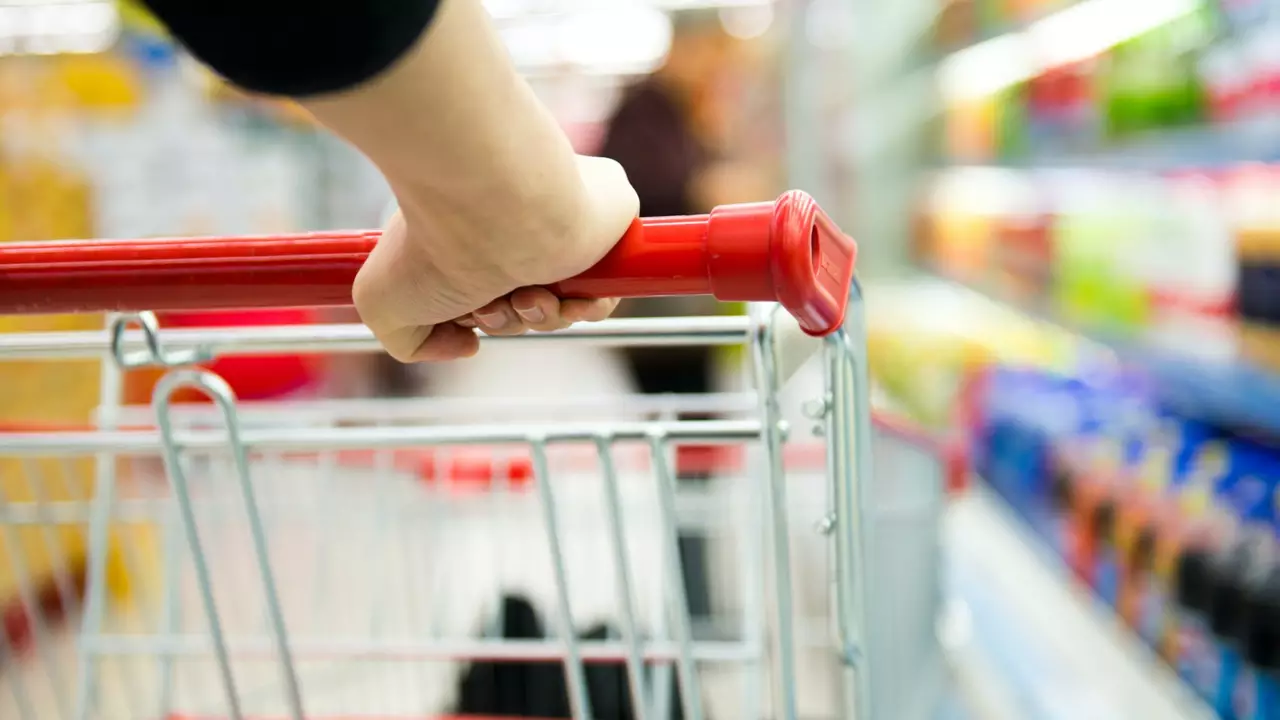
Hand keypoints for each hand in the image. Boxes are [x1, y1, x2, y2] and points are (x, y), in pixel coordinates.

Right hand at [352, 155, 638, 361]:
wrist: (494, 203)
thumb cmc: (434, 242)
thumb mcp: (382, 303)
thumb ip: (409, 341)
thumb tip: (467, 346)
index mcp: (470, 234)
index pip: (486, 291)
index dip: (480, 318)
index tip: (466, 315)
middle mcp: (514, 226)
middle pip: (524, 305)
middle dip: (507, 320)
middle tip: (491, 303)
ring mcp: (560, 224)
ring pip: (563, 305)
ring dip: (540, 318)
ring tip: (524, 295)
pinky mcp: (607, 224)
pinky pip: (604, 292)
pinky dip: (584, 310)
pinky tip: (559, 295)